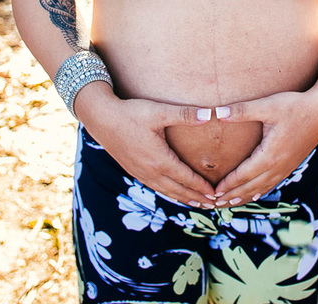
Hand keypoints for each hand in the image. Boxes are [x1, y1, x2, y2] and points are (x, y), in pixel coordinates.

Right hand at [74, 85, 217, 206]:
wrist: (101, 119)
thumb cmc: (131, 114)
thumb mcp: (158, 112)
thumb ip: (185, 114)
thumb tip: (210, 114)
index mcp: (160, 160)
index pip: (186, 179)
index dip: (202, 187)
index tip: (215, 194)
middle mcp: (151, 171)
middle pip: (178, 190)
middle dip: (196, 199)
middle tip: (212, 205)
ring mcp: (141, 173)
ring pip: (166, 192)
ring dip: (183, 199)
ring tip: (197, 204)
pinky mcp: (134, 170)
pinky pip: (155, 188)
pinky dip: (169, 194)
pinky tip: (172, 192)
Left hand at [211, 91, 317, 205]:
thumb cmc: (295, 106)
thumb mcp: (268, 105)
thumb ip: (242, 110)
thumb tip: (218, 112)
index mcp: (270, 155)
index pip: (243, 176)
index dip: (227, 185)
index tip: (213, 193)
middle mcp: (278, 166)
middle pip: (250, 187)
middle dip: (232, 196)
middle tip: (214, 205)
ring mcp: (286, 167)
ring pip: (262, 188)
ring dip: (245, 196)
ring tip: (230, 204)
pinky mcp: (292, 164)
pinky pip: (272, 183)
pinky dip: (260, 191)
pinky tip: (255, 193)